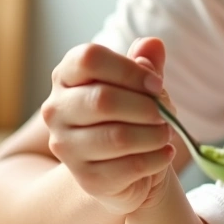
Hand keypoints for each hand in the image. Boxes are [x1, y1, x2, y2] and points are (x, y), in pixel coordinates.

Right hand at [42, 37, 175, 214]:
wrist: (127, 169)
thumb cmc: (131, 117)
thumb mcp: (141, 86)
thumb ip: (146, 65)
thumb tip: (153, 45)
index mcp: (66, 76)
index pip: (89, 59)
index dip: (129, 69)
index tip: (156, 83)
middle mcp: (56, 110)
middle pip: (103, 99)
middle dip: (146, 106)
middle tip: (166, 114)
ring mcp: (66, 147)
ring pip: (118, 137)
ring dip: (154, 134)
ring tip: (166, 133)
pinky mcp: (86, 178)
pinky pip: (129, 166)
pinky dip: (157, 158)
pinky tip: (165, 153)